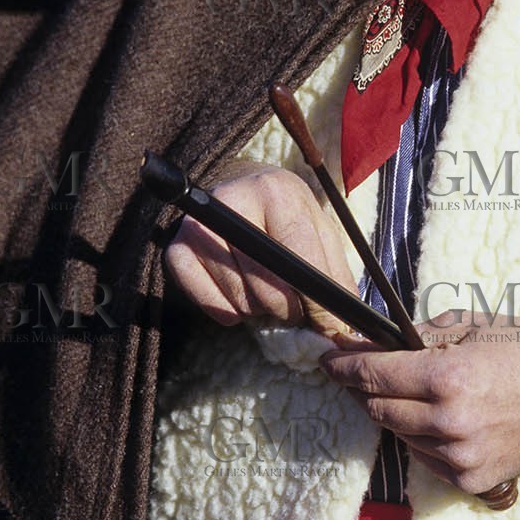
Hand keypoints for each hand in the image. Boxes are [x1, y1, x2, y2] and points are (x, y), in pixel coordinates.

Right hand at [163, 164, 358, 335]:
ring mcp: (198, 225)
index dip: (317, 301)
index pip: (299, 257)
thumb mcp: (321, 234)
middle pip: (267, 285)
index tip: (328, 324)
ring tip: (263, 290)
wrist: (240, 193)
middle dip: (288, 310)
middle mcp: (233, 201)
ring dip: (258, 310)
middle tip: (293, 306)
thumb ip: (336, 277)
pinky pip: (208, 303)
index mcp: (277, 191)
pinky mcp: (176, 248)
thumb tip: (343, 328)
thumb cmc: (287, 219)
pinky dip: (227, 311)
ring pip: (240, 300)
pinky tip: (237, 293)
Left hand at [320, 311, 519, 494]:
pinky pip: (427, 458)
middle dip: (363, 391)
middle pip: (378, 411)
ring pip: (399, 437)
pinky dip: (423, 438)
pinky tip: (442, 418)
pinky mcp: (473, 480)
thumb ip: (423, 334)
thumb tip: (378, 341)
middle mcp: (450, 422)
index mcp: (448, 377)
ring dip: (396, 415)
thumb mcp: (477, 326)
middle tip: (360, 373)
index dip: (344, 367)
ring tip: (414, 393)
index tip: (329, 360)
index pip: (373, 376)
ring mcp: (461, 457)